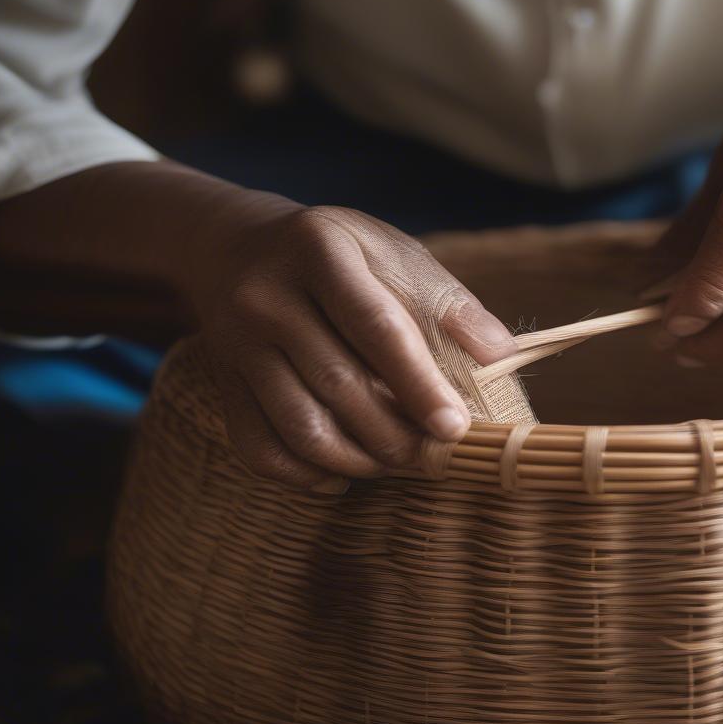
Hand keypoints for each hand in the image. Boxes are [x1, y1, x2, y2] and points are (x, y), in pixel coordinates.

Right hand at [187, 199, 516, 487]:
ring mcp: (236, 344)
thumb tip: (501, 355)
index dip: (419, 383)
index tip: (455, 427)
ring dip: (356, 461)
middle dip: (395, 434)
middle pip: (339, 385)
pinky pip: (259, 448)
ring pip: (300, 426)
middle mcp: (267, 296)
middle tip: (433, 454)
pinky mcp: (222, 384)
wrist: (236, 248)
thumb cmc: (338, 254)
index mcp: (319, 249)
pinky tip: (341, 475)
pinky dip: (304, 475)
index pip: (376, 327)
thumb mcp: (391, 250)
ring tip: (395, 462)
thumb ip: (446, 299)